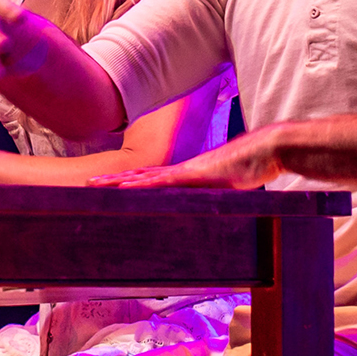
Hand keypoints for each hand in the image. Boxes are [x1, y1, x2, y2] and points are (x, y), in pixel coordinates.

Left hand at [88, 128, 282, 188]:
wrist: (267, 150)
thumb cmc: (252, 167)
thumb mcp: (230, 187)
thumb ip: (217, 195)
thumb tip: (213, 205)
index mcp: (188, 174)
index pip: (152, 178)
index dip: (130, 181)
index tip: (110, 186)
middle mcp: (182, 170)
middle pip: (141, 175)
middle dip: (114, 181)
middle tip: (90, 184)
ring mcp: (187, 171)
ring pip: (146, 177)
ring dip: (120, 182)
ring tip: (97, 185)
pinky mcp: (196, 175)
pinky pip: (165, 180)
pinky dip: (145, 184)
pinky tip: (129, 186)